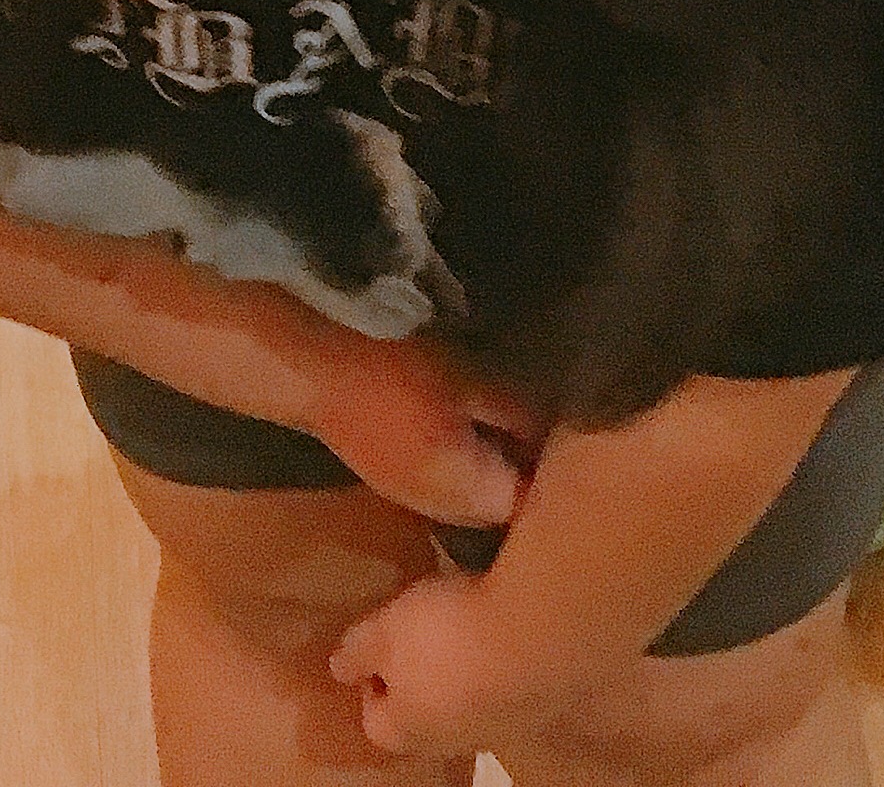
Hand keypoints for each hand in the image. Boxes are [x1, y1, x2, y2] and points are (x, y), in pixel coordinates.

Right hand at [291, 330, 538, 530]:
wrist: (317, 373)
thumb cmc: (396, 370)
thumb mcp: (467, 380)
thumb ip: (513, 413)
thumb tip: (551, 434)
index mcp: (465, 489)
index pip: (524, 504)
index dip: (548, 477)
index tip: (567, 447)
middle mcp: (442, 512)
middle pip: (498, 513)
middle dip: (522, 482)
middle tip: (544, 440)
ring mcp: (412, 502)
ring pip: (471, 507)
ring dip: (493, 480)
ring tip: (511, 436)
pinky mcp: (393, 484)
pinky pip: (446, 493)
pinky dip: (466, 473)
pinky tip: (469, 438)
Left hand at [331, 564, 586, 761]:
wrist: (536, 635)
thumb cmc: (445, 635)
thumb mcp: (385, 631)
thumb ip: (357, 651)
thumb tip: (338, 669)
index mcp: (406, 729)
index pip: (376, 722)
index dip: (370, 682)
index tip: (376, 645)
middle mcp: (451, 739)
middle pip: (424, 718)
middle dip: (417, 680)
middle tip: (417, 633)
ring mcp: (498, 725)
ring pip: (467, 703)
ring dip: (460, 671)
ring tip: (462, 623)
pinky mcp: (537, 702)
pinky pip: (505, 684)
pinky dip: (498, 660)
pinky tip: (500, 626)